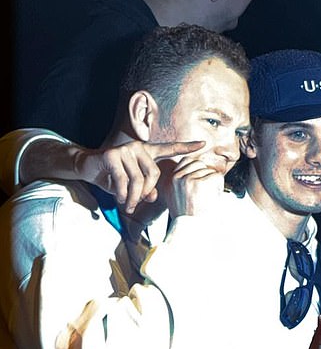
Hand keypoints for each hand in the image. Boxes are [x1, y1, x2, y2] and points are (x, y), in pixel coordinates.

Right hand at [73, 140, 203, 213]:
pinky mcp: (112, 155)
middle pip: (153, 174)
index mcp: (147, 152)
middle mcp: (138, 147)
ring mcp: (125, 149)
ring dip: (132, 197)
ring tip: (127, 205)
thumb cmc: (113, 177)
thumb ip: (145, 189)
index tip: (204, 144)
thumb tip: (153, 197)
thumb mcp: (132, 186)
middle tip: (137, 204)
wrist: (88, 167)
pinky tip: (120, 199)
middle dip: (146, 193)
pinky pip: (123, 180)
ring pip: (138, 179)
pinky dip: (122, 194)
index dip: (187, 146)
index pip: (170, 148)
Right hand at [161, 153, 226, 217]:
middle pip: (199, 164)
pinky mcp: (200, 183)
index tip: (201, 179)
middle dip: (206, 175)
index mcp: (171, 181)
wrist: (192, 230)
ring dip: (213, 182)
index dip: (197, 169)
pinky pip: (216, 176)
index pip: (186, 161)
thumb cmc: (188, 219)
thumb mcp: (176, 199)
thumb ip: (180, 184)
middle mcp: (177, 178)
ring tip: (208, 197)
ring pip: (208, 170)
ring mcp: (188, 179)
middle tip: (206, 192)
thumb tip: (190, 173)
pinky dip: (219, 186)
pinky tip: (213, 197)